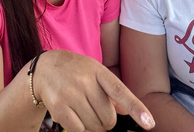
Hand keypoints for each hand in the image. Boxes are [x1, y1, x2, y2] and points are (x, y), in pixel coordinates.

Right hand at [35, 50, 154, 131]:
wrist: (44, 68)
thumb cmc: (75, 71)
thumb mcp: (95, 73)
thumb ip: (112, 91)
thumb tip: (127, 110)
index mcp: (98, 71)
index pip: (121, 92)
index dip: (136, 109)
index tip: (149, 123)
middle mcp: (85, 82)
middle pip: (108, 118)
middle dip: (106, 122)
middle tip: (97, 112)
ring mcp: (71, 94)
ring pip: (94, 126)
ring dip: (93, 126)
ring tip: (83, 111)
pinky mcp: (59, 107)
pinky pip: (78, 130)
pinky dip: (81, 129)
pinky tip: (75, 118)